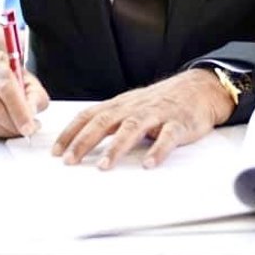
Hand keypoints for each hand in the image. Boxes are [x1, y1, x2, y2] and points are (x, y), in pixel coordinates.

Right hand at [0, 50, 48, 137]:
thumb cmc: (9, 79)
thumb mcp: (27, 80)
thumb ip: (35, 96)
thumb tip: (31, 114)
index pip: (6, 86)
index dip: (19, 110)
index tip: (29, 126)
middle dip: (14, 124)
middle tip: (27, 130)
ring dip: (7, 131)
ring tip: (19, 128)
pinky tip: (5, 127)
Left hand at [52, 69, 234, 169]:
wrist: (198, 88)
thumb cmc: (160, 102)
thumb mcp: (131, 107)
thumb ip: (110, 120)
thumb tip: (80, 141)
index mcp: (120, 105)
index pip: (89, 116)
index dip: (71, 132)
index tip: (56, 151)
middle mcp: (134, 108)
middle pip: (105, 122)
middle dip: (84, 141)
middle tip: (70, 161)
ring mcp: (156, 114)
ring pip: (132, 127)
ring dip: (117, 147)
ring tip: (104, 166)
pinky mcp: (178, 123)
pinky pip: (167, 137)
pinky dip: (158, 150)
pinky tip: (149, 164)